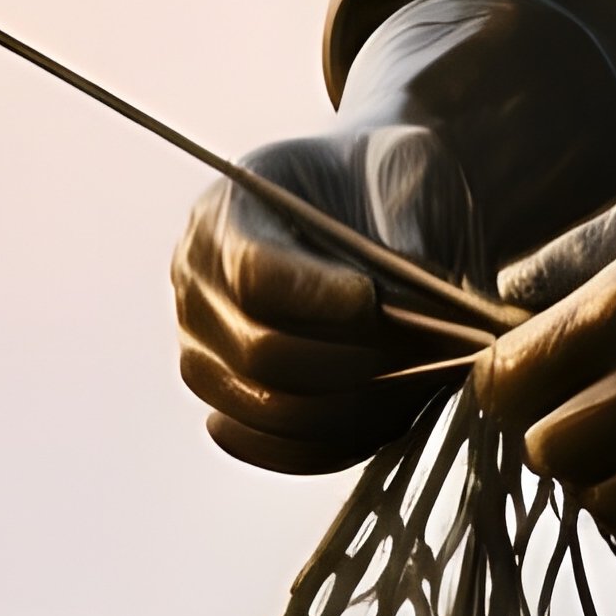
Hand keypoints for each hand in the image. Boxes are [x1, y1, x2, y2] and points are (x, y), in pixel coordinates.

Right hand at [172, 126, 481, 472]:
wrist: (373, 208)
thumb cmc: (387, 181)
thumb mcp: (407, 168)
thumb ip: (407, 221)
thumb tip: (413, 294)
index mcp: (226, 214)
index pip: (253, 275)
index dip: (315, 296)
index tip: (372, 297)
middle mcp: (198, 288)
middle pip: (259, 353)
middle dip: (348, 360)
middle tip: (417, 349)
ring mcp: (208, 352)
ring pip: (266, 410)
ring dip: (352, 407)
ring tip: (415, 379)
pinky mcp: (233, 402)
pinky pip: (273, 448)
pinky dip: (333, 445)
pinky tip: (383, 415)